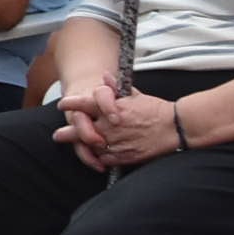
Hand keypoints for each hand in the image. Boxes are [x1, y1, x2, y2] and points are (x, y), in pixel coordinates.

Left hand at [57, 83, 185, 169]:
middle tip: (58, 135)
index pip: (83, 104)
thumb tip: (105, 75)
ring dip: (85, 146)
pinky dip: (101, 157)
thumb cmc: (155, 109)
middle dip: (67, 133)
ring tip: (79, 146)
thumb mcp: (134, 94)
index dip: (70, 104)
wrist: (175, 127)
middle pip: (81, 129)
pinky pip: (106, 158)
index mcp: (110, 108)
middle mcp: (109, 125)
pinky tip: (99, 156)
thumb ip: (116, 88)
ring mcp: (116, 141)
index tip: (62, 105)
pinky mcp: (125, 155)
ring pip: (92, 146)